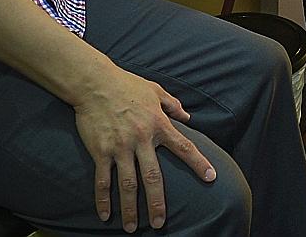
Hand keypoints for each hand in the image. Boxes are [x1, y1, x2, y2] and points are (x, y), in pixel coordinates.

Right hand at [73, 68, 215, 232]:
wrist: (94, 83)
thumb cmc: (126, 84)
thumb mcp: (155, 90)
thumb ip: (173, 104)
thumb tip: (187, 116)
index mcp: (159, 124)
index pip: (184, 147)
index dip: (199, 163)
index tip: (211, 178)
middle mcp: (142, 139)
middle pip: (153, 177)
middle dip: (157, 202)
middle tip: (160, 223)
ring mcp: (120, 147)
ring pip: (128, 184)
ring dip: (130, 208)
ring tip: (132, 228)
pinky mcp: (100, 151)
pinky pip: (103, 180)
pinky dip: (103, 199)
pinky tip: (105, 215)